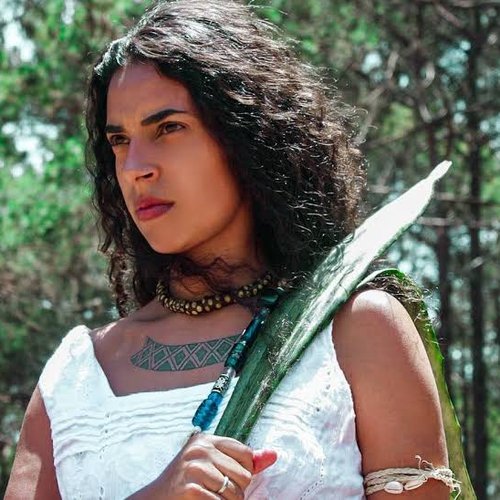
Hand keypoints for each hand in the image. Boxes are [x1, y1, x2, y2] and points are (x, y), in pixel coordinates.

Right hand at [128, 433, 276, 498]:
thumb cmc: (187, 482)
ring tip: (213, 498)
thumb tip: (273, 455)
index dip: (244, 471)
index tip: (230, 478)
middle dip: (237, 490)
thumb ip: (243, 460)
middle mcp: (200, 449)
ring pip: (235, 492)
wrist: (155, 499)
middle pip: (244, 474)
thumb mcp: (213, 464)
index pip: (245, 454)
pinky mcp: (189, 488)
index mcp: (207, 440)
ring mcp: (194, 467)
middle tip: (218, 492)